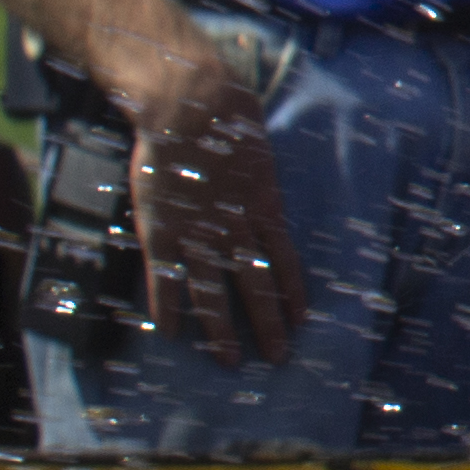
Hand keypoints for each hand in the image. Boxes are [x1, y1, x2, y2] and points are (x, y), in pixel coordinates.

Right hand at [124, 46, 305, 368]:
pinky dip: (167, 306)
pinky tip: (169, 333)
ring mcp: (200, 231)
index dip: (294, 291)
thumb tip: (266, 198)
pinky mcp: (166, 230)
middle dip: (268, 323)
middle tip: (277, 358)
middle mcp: (237, 227)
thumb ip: (259, 184)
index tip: (302, 320)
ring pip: (215, 291)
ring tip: (228, 362)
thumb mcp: (256, 156)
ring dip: (221, 329)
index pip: (286, 259)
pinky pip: (167, 277)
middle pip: (257, 284)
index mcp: (264, 207)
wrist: (191, 107)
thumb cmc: (224, 123)